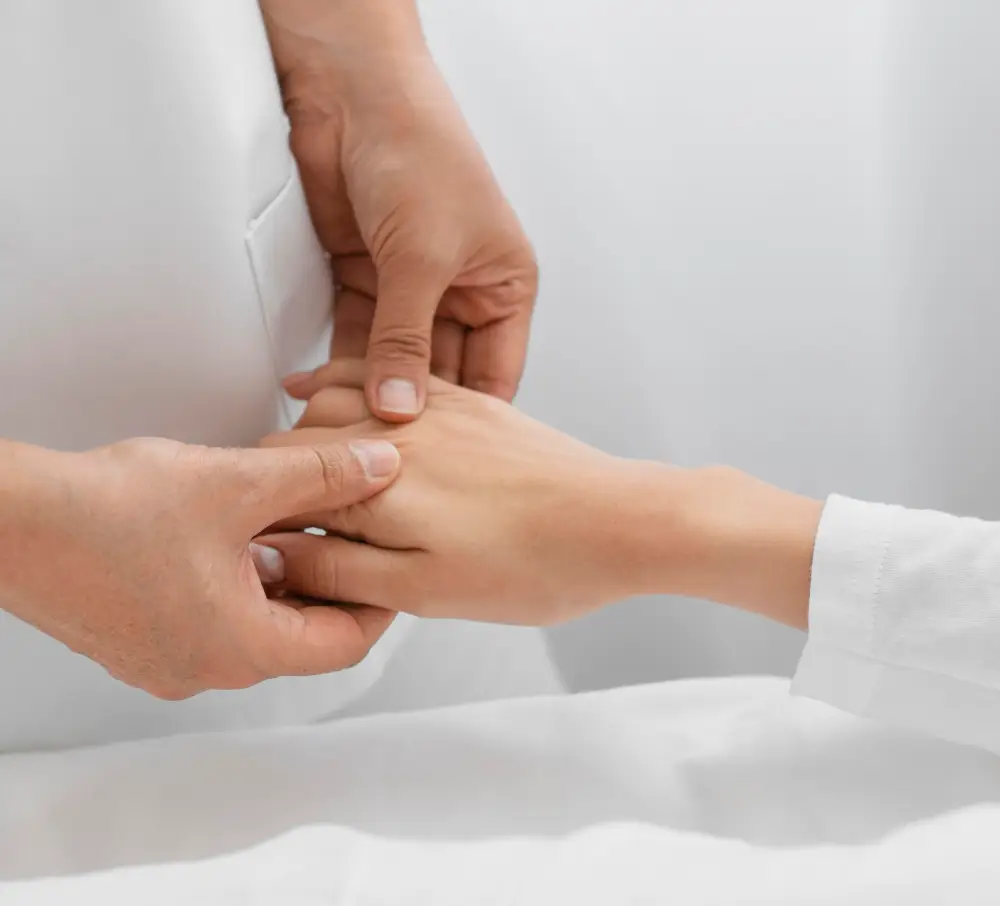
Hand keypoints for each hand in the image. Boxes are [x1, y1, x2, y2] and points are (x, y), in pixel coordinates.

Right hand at [0, 435, 399, 699]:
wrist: (10, 520)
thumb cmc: (105, 512)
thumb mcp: (238, 484)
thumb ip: (320, 474)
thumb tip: (380, 464)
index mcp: (242, 649)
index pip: (345, 643)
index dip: (379, 602)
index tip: (393, 568)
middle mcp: (207, 670)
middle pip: (301, 638)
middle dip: (330, 587)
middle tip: (352, 542)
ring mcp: (167, 662)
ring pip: (256, 628)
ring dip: (282, 584)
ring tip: (296, 529)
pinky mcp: (138, 643)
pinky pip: (212, 623)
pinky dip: (238, 589)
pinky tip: (236, 540)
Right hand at [258, 361, 648, 625]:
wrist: (620, 522)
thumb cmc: (536, 564)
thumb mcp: (423, 590)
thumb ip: (338, 569)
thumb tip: (275, 556)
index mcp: (376, 486)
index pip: (280, 483)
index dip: (261, 513)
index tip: (260, 540)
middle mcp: (396, 434)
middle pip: (300, 436)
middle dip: (281, 473)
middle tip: (283, 514)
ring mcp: (434, 411)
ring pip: (338, 398)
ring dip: (308, 426)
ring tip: (300, 463)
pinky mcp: (467, 404)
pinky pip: (391, 378)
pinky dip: (351, 385)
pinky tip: (342, 398)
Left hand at [260, 0, 537, 418]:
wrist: (353, 92)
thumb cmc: (420, 150)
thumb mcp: (422, 256)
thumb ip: (407, 339)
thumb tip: (400, 408)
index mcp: (502, 287)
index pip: (495, 374)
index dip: (475, 422)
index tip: (450, 467)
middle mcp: (461, 294)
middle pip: (442, 375)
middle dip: (418, 413)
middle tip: (393, 459)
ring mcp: (411, 290)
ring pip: (396, 362)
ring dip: (374, 395)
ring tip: (355, 440)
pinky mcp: (366, 281)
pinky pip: (359, 340)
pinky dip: (343, 368)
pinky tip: (329, 399)